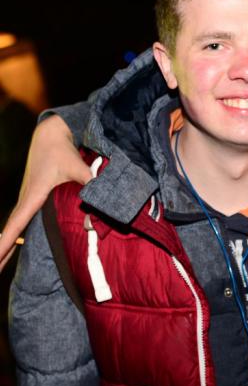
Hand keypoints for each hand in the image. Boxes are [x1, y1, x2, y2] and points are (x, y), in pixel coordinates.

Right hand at [0, 115, 90, 271]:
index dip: (6, 243)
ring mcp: (26, 198)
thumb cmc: (62, 150)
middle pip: (10, 231)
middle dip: (0, 251)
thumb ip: (89, 184)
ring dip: (5, 244)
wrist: (50, 134)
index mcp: (33, 196)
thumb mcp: (78, 167)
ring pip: (14, 226)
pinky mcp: (31, 196)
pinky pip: (20, 220)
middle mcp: (25, 200)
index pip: (16, 225)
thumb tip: (100, 200)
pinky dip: (13, 233)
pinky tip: (13, 244)